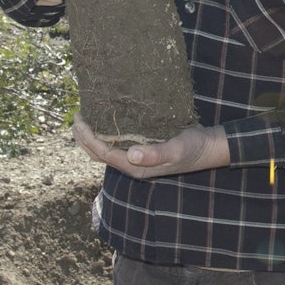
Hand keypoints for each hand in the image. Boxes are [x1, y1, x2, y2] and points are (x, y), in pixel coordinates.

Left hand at [72, 113, 230, 178]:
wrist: (209, 147)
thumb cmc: (194, 148)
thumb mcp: (177, 149)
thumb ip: (155, 154)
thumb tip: (131, 154)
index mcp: (137, 168)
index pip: (104, 153)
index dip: (88, 138)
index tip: (79, 120)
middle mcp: (133, 165)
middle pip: (99, 154)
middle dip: (83, 138)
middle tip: (75, 116)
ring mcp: (137, 159)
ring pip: (106, 149)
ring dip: (92, 136)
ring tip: (83, 119)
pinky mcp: (142, 149)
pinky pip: (117, 143)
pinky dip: (105, 133)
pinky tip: (105, 121)